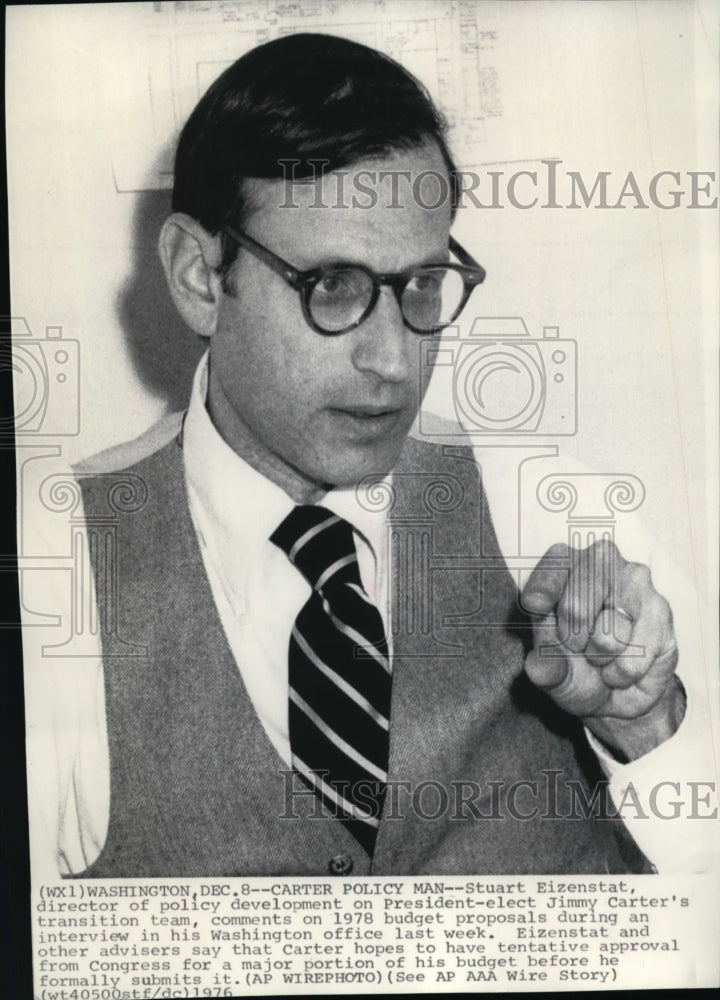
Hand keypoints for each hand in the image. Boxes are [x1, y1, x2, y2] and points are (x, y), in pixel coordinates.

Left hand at [521, 539, 683, 760]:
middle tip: (578, 646)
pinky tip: (624, 665)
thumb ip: (543, 667)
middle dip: (572, 642)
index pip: (551, 571)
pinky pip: (633, 657)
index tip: (535, 605)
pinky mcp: (661, 610)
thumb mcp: (552, 672)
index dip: (542, 590)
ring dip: (600, 658)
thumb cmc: (577, 668)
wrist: (619, 692)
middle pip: (575, 608)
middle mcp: (599, 561)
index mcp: (562, 566)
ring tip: (603, 654)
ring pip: (607, 636)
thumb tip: (538, 668)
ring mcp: (634, 581)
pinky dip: (623, 673)